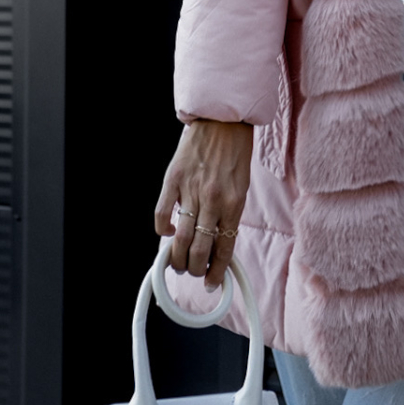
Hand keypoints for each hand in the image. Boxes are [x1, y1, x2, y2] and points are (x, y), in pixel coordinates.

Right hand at [154, 119, 253, 288]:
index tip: (212, 284)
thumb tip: (216, 245)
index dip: (216, 272)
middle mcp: (213, 200)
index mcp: (234, 203)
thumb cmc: (235, 153)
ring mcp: (191, 190)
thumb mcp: (241, 187)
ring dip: (177, 257)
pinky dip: (162, 230)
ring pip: (180, 238)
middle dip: (194, 269)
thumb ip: (229, 214)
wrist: (222, 120)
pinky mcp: (173, 180)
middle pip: (199, 250)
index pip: (224, 249)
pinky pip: (162, 214)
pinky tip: (167, 233)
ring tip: (177, 262)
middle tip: (192, 271)